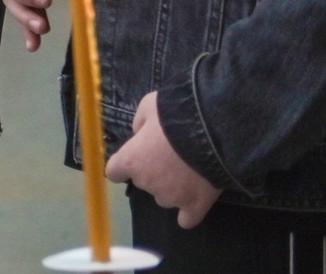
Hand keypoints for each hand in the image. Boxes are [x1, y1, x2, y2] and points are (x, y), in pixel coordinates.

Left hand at [107, 92, 222, 227]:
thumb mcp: (148, 106)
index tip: (134, 159)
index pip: (114, 172)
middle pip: (143, 182)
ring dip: (171, 188)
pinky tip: (192, 206)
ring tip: (188, 171)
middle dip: (153, 171)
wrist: (211, 132)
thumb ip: (139, 122)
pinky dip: (188, 214)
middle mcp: (146, 182)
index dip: (124, 165)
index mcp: (130, 160)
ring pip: (165, 197)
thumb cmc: (175, 116)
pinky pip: (187, 220)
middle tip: (170, 155)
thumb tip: (139, 134)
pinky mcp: (196, 206)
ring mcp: (171, 197)